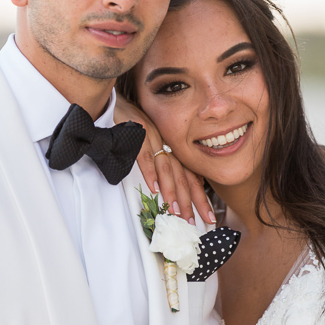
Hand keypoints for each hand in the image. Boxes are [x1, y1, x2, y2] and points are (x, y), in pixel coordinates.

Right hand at [114, 95, 214, 223]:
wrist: (117, 102)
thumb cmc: (133, 126)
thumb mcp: (153, 145)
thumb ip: (164, 165)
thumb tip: (174, 190)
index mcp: (172, 148)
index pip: (191, 176)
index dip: (200, 197)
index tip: (208, 216)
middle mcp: (167, 144)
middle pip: (183, 175)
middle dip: (190, 201)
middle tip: (193, 222)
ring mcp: (153, 138)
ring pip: (166, 168)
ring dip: (171, 191)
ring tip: (175, 211)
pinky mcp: (137, 134)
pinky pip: (144, 155)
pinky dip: (150, 171)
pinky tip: (154, 188)